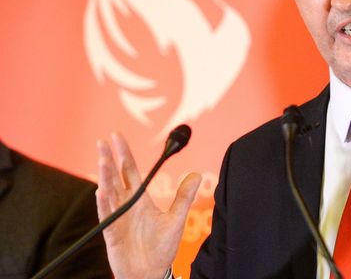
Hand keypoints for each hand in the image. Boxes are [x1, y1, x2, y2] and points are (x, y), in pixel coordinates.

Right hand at [96, 132, 200, 278]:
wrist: (151, 272)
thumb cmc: (160, 248)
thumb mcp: (176, 218)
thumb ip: (184, 197)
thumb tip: (196, 174)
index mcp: (139, 200)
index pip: (128, 171)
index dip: (123, 154)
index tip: (116, 137)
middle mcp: (126, 205)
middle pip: (115, 177)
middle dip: (109, 159)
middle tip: (103, 141)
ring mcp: (118, 218)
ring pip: (109, 193)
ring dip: (105, 176)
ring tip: (103, 159)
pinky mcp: (112, 234)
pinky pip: (107, 216)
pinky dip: (104, 204)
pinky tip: (102, 191)